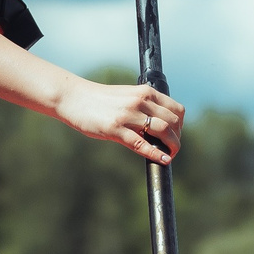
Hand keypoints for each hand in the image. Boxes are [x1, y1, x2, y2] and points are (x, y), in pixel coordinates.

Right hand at [59, 78, 181, 164]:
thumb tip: (159, 125)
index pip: (177, 110)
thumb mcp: (127, 96)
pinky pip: (142, 143)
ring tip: (169, 155)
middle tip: (171, 148)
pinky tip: (162, 160)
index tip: (175, 136)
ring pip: (163, 131)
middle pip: (173, 122)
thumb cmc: (99, 100)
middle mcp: (140, 101)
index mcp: (145, 92)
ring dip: (171, 146)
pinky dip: (156, 154)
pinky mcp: (115, 129)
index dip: (180, 126)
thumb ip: (144, 106)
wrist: (73, 97)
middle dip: (177, 139)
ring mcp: (128, 115)